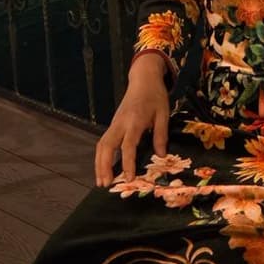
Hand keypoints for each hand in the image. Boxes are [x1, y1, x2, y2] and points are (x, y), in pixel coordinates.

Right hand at [95, 52, 169, 185]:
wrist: (144, 79)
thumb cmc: (155, 95)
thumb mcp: (164, 114)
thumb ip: (161, 135)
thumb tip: (161, 156)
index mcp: (135, 121)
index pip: (128, 145)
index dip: (127, 162)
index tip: (129, 178)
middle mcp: (121, 123)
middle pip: (107, 146)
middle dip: (104, 166)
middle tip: (105, 184)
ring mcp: (114, 123)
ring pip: (101, 145)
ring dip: (99, 163)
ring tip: (101, 181)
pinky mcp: (113, 124)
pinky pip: (103, 141)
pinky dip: (101, 156)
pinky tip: (103, 167)